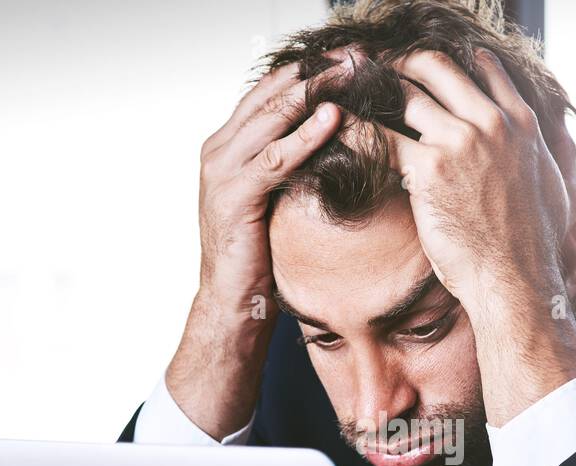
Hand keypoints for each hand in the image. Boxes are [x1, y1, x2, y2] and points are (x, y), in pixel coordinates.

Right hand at [168, 64, 341, 438]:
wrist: (232, 302)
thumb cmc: (259, 255)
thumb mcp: (274, 197)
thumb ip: (288, 164)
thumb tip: (329, 139)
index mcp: (227, 145)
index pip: (269, 92)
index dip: (308, 71)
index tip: (349, 57)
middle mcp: (219, 150)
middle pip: (271, 94)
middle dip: (316, 71)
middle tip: (356, 53)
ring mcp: (222, 171)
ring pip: (272, 118)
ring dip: (315, 92)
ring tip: (351, 72)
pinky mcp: (235, 196)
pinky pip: (275, 158)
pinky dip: (305, 136)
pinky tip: (334, 119)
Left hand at [371, 50, 575, 424]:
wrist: (516, 281)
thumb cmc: (537, 249)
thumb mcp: (561, 191)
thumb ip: (559, 157)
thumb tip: (567, 140)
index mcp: (523, 123)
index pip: (485, 68)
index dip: (454, 63)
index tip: (430, 72)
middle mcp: (493, 122)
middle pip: (439, 67)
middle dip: (405, 65)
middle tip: (382, 73)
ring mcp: (460, 140)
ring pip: (407, 93)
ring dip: (378, 92)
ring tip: (357, 99)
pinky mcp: (428, 167)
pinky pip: (383, 136)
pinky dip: (359, 130)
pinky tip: (342, 129)